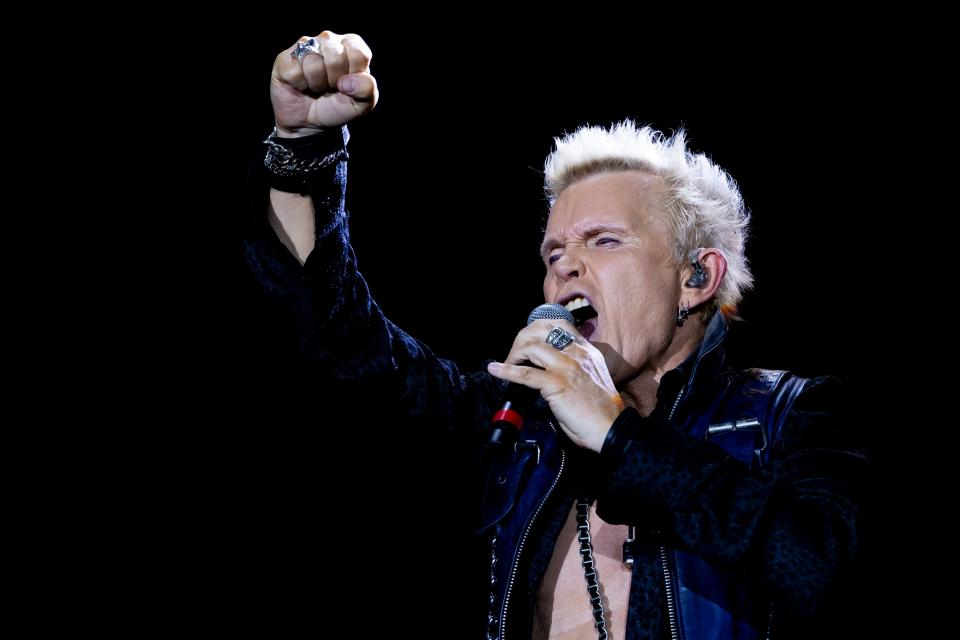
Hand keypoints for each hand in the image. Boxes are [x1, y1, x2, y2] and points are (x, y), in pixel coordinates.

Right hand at [270, 31, 378, 136]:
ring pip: (313, 63)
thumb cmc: (337, 107)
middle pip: (335, 56)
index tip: (349, 84)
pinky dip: (301, 86)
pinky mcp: (285, 58)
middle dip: (335, 80)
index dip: (355, 75)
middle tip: (331, 86)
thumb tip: (348, 81)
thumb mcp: (361, 104)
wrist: (311, 124)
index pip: (359, 52)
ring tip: (317, 87)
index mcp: (350, 45)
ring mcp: (304, 47)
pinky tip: (302, 86)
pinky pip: (295, 71)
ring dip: (317, 84)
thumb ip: (367, 89)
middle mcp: (327, 40)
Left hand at [486, 319, 623, 452]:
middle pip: (541, 331)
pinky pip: (525, 373)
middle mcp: (577, 353)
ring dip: (514, 354)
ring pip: (531, 348)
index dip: (537, 328)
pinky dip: (506, 371)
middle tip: (514, 354)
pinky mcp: (557, 384)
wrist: (611, 429)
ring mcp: (566, 367)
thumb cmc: (601, 410)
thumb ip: (574, 367)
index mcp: (587, 351)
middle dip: (522, 339)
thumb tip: (549, 368)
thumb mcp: (590, 378)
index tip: (527, 340)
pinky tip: (495, 370)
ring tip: (507, 364)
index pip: (559, 324)